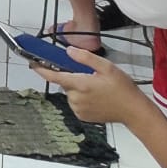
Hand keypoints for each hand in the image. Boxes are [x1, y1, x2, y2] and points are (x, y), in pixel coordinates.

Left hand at [32, 46, 151, 124]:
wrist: (134, 111)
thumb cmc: (123, 89)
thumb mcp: (107, 67)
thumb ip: (85, 58)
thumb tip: (69, 51)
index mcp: (81, 84)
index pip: (55, 76)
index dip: (41, 69)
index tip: (32, 64)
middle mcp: (77, 98)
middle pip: (64, 83)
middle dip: (72, 77)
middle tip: (90, 76)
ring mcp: (79, 109)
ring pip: (70, 93)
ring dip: (77, 88)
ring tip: (96, 89)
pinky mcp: (82, 116)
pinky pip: (75, 103)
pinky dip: (81, 98)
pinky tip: (96, 98)